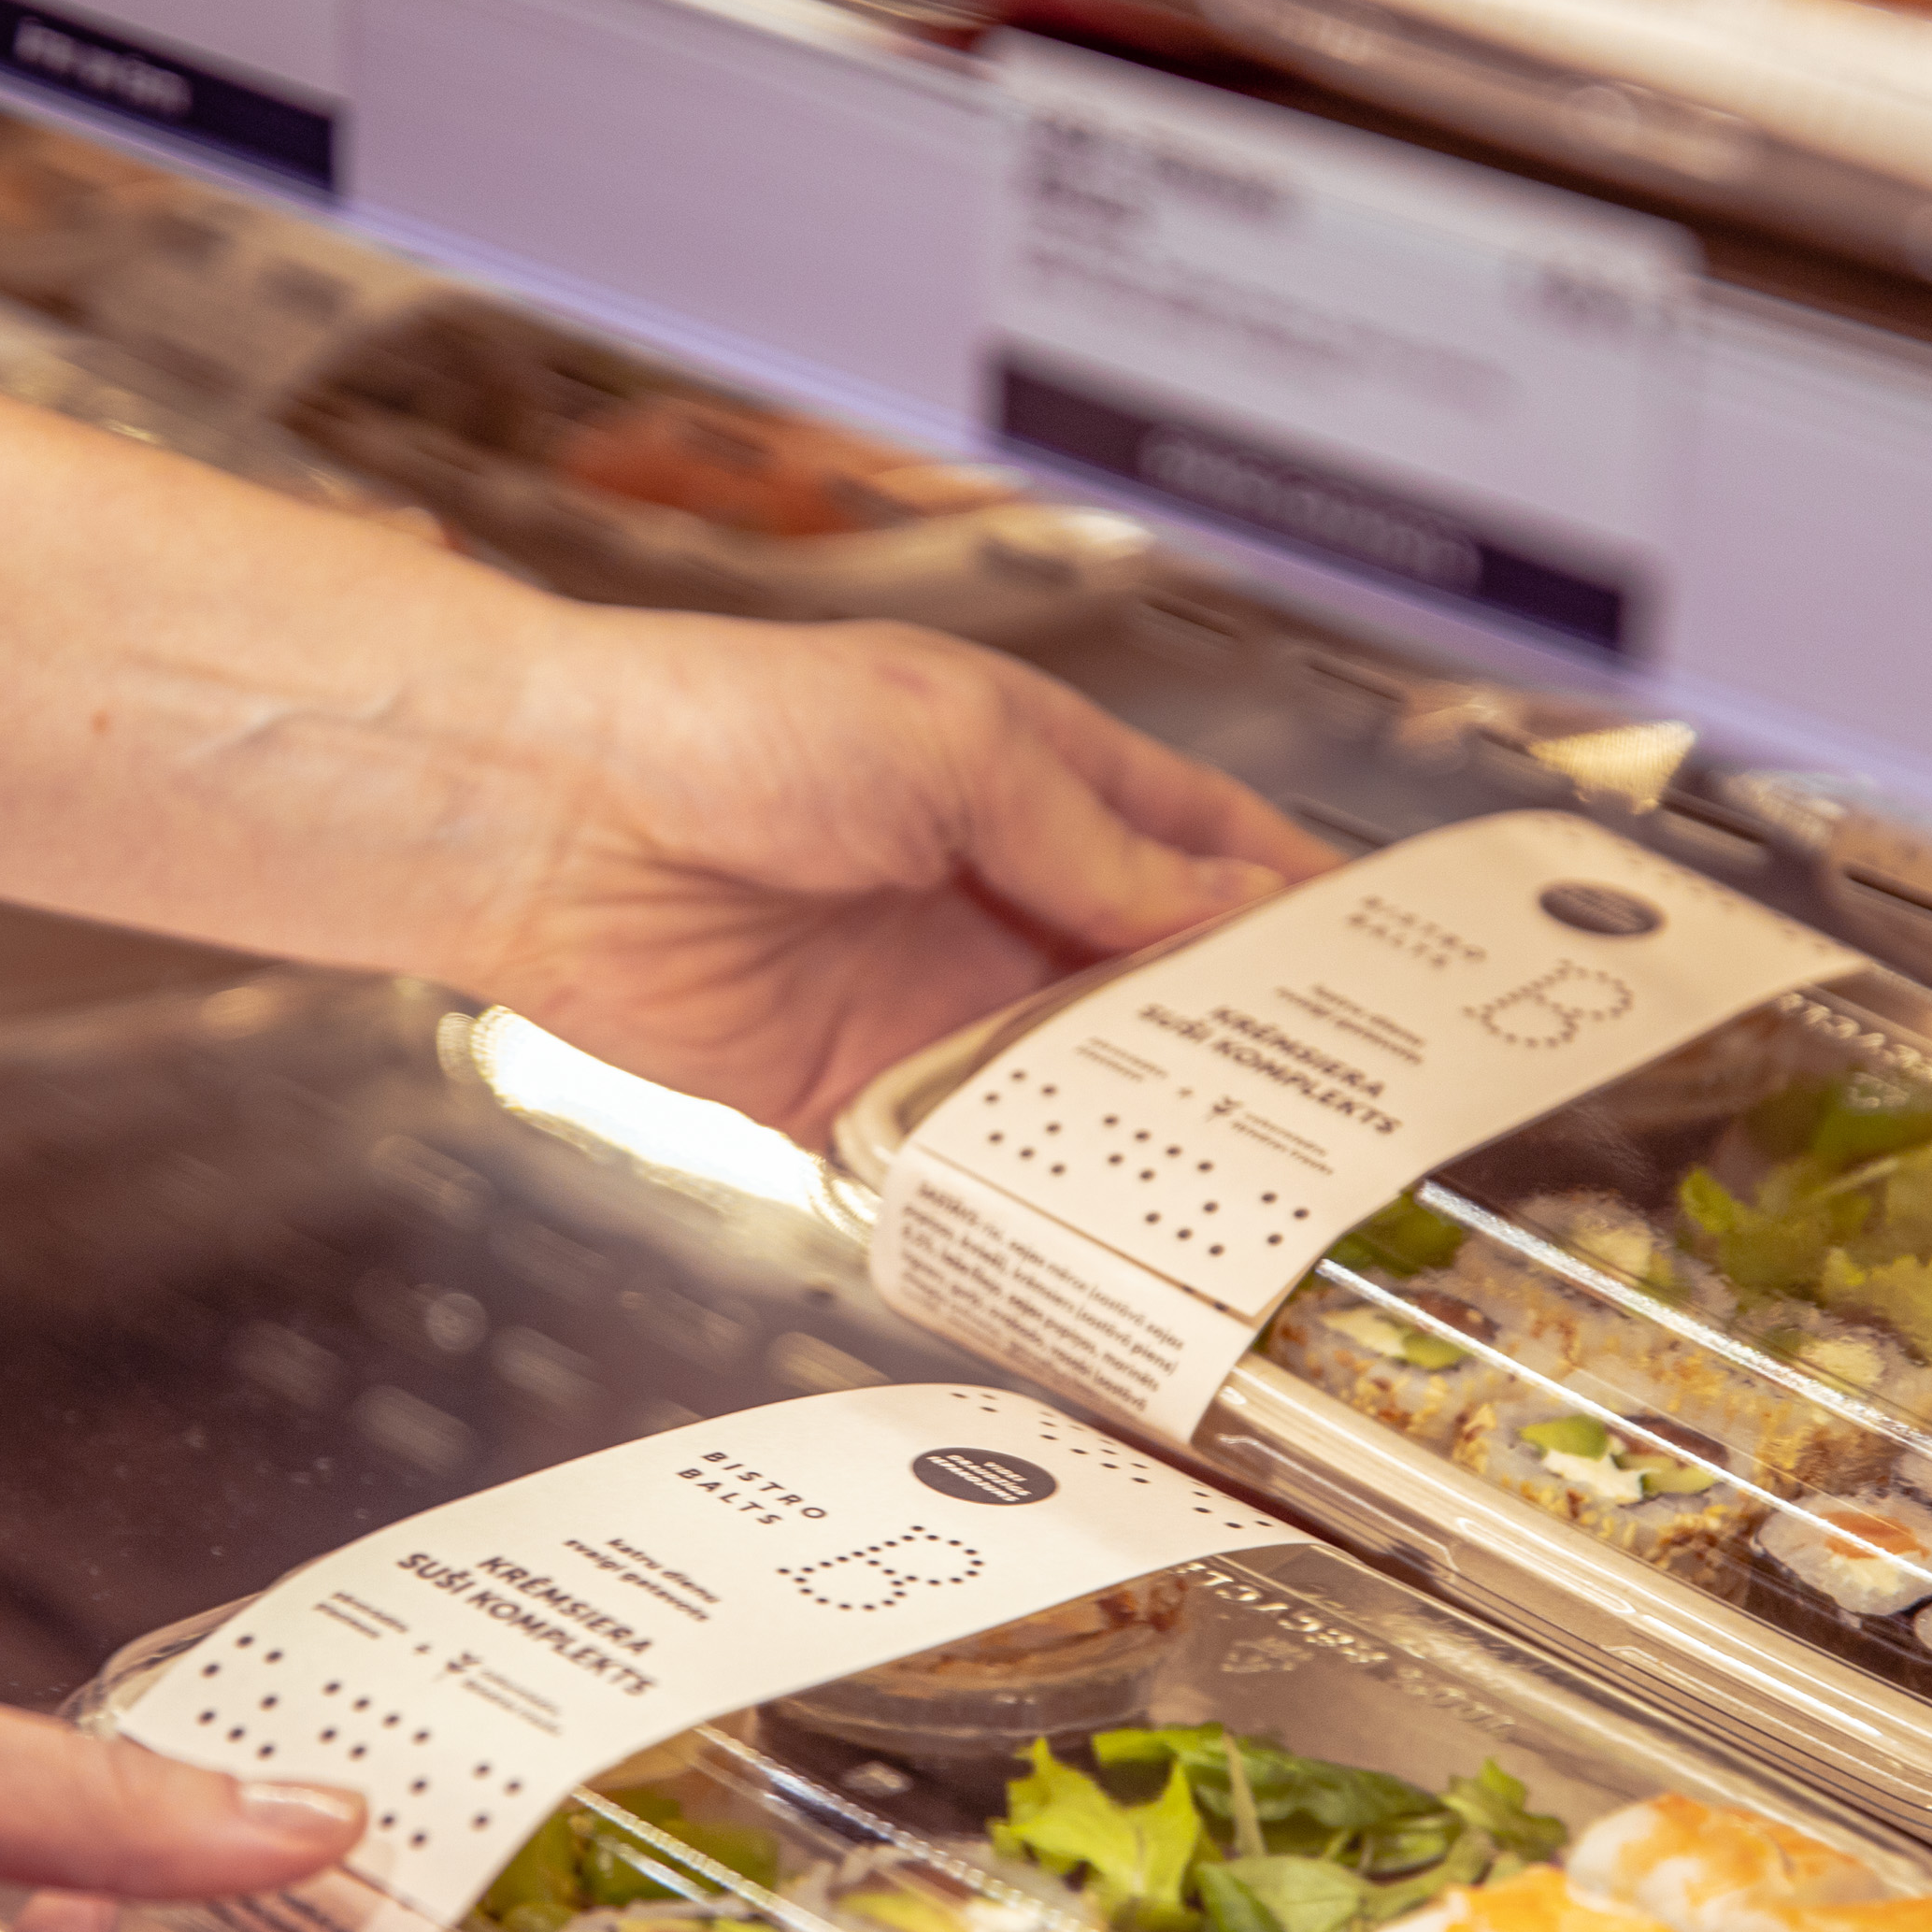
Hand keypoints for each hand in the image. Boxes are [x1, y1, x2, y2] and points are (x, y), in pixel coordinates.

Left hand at [474, 608, 1338, 1142]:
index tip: (1381, 970)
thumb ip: (1102, 851)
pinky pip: (968, 1150)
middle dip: (1238, 1034)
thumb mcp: (963, 753)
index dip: (1297, 907)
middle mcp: (1000, 887)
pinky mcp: (860, 1084)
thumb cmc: (732, 722)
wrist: (550, 813)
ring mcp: (935, 992)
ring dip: (1142, 1119)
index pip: (1209, 852)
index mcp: (1044, 779)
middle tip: (1335, 1099)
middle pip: (1157, 981)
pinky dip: (1024, 1181)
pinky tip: (1088, 1209)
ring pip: (1078, 1076)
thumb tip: (1229, 919)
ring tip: (1237, 1169)